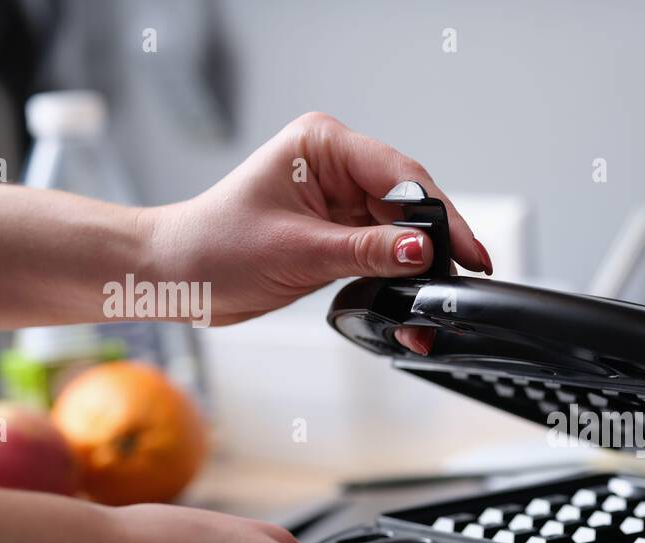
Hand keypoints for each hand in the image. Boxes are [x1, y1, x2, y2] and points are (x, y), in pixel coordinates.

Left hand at [141, 112, 493, 326]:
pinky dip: (399, 273)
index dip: (441, 214)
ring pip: (401, 227)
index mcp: (322, 146)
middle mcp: (334, 165)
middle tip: (464, 276)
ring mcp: (338, 197)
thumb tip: (424, 250)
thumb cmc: (213, 249)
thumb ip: (369, 250)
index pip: (400, 174)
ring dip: (419, 262)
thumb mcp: (300, 252)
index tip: (469, 250)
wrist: (175, 276)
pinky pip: (383, 247)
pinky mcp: (338, 229)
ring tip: (437, 294)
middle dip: (436, 240)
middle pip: (408, 199)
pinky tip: (414, 292)